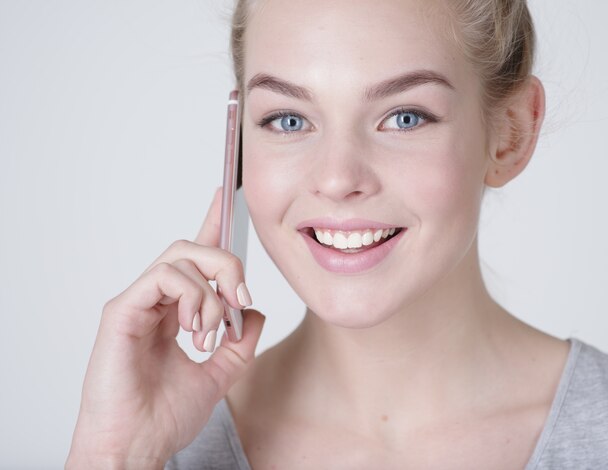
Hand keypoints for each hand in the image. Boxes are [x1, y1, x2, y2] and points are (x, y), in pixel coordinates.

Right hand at [66, 188, 264, 468]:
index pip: (195, 258)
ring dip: (211, 290)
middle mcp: (155, 300)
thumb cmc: (165, 415)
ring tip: (210, 330)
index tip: (226, 197)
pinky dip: (191, 296)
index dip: (211, 224)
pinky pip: (163, 276)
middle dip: (227, 264)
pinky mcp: (122, 310)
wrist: (137, 445)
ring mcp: (137, 302)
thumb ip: (241, 342)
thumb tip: (256, 311)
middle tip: (240, 298)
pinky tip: (194, 327)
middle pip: (193, 249)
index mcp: (175, 311)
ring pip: (181, 256)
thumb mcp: (220, 374)